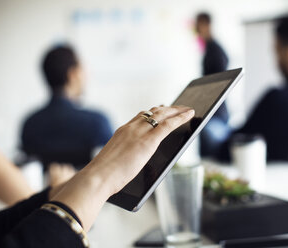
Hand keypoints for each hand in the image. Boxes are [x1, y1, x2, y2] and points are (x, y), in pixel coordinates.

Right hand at [51, 106, 194, 230]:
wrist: (98, 177)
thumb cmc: (103, 175)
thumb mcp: (115, 160)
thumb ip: (125, 156)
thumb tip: (131, 161)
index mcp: (122, 132)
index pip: (140, 117)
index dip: (152, 112)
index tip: (160, 108)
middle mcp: (131, 128)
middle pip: (153, 112)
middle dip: (168, 108)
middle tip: (178, 107)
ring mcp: (139, 133)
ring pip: (162, 115)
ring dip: (176, 111)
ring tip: (186, 109)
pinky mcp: (148, 141)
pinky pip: (168, 125)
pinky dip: (180, 118)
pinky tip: (189, 115)